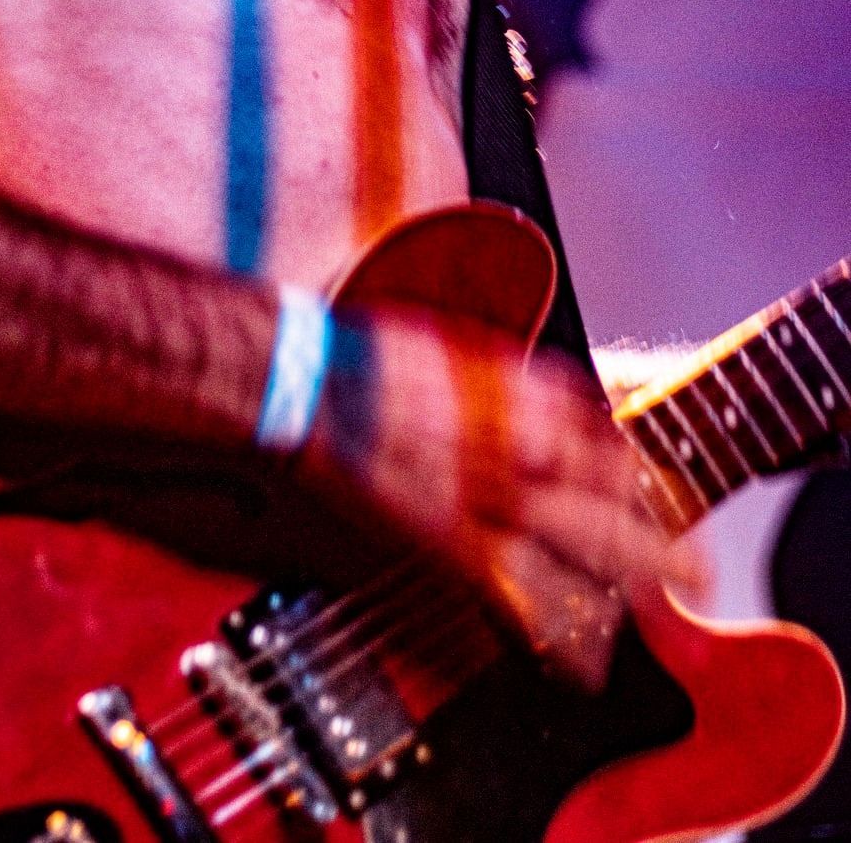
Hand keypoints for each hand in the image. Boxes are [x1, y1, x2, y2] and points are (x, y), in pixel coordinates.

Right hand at [302, 309, 709, 689]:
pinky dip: (560, 635)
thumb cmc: (378, 359)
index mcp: (529, 397)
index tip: (655, 496)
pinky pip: (524, 601)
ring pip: (586, 553)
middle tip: (699, 570)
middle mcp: (527, 449)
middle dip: (664, 541)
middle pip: (617, 504)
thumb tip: (569, 411)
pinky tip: (584, 660)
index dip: (641, 478)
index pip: (612, 446)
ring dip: (633, 584)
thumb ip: (524, 387)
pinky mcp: (452, 545)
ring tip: (665, 611)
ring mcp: (492, 501)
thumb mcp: (467, 350)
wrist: (312, 384)